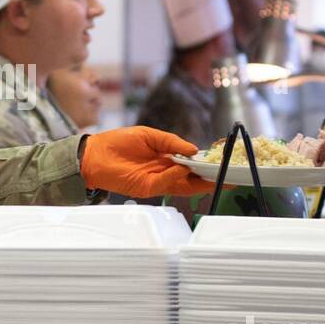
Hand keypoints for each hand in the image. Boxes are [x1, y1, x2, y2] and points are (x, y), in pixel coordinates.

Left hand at [80, 127, 215, 197]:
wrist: (95, 153)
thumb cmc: (118, 142)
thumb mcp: (149, 135)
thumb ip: (171, 142)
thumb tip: (194, 150)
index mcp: (167, 159)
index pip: (192, 165)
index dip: (207, 165)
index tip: (223, 163)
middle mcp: (165, 172)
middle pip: (193, 179)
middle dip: (211, 179)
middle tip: (229, 177)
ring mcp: (157, 182)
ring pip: (184, 186)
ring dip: (200, 183)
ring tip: (217, 177)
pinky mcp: (147, 188)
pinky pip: (167, 184)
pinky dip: (177, 177)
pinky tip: (184, 168)